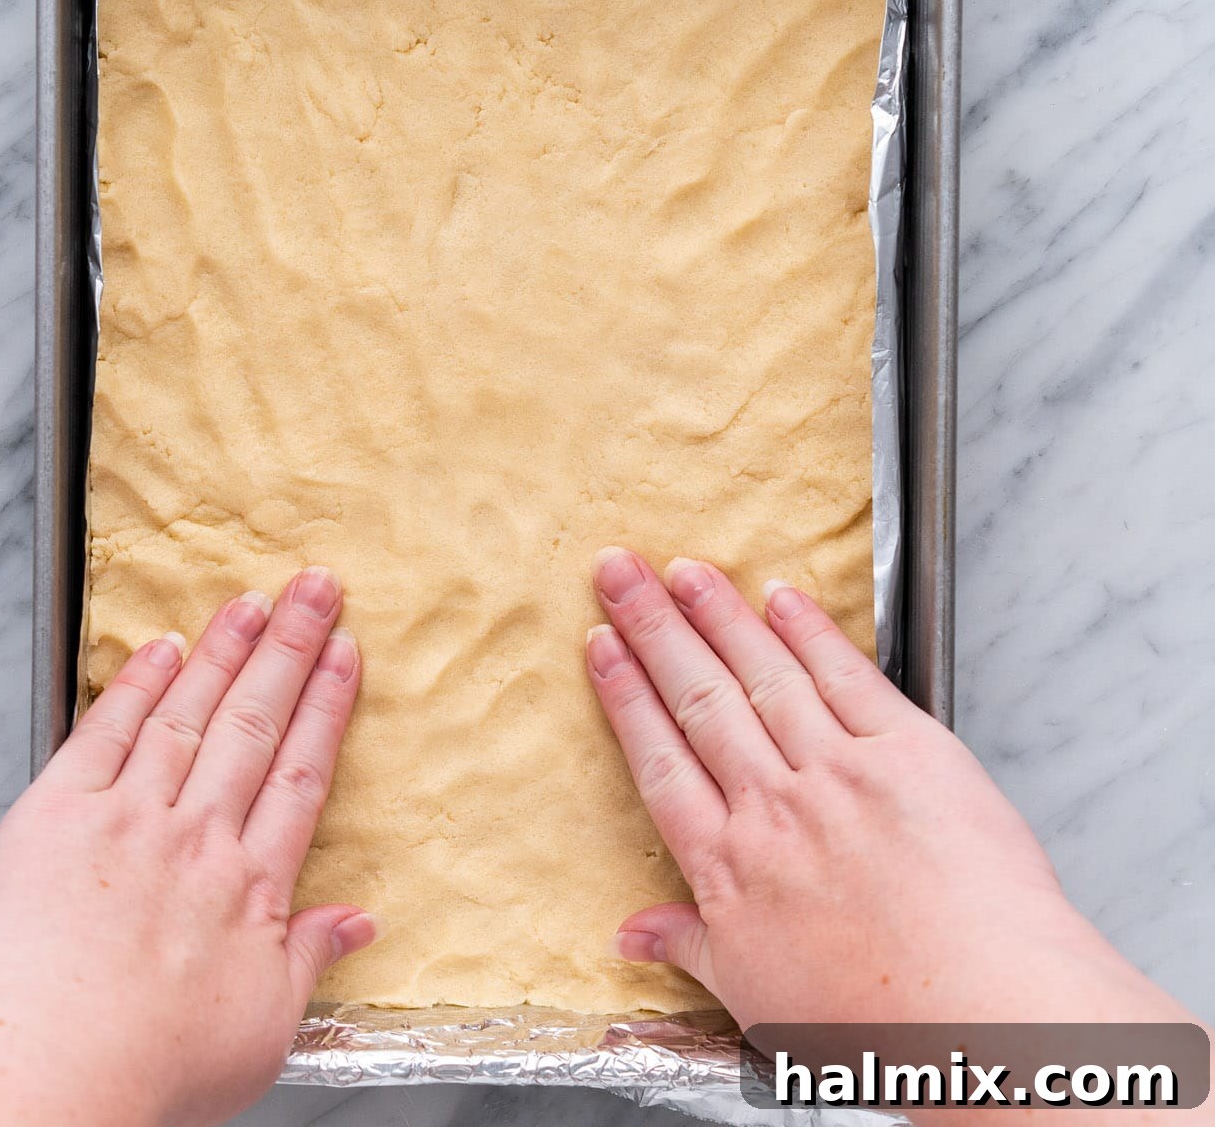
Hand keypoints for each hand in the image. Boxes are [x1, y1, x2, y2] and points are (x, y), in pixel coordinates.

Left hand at [0, 567, 374, 1126]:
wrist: (41, 1078)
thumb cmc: (147, 1069)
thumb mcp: (263, 1031)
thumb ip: (313, 961)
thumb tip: (362, 921)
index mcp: (248, 884)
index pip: (301, 773)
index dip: (326, 705)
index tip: (345, 653)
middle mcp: (196, 835)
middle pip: (255, 723)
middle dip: (290, 648)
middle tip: (316, 588)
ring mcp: (126, 817)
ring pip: (188, 713)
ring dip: (225, 651)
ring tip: (253, 600)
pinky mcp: (55, 815)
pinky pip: (104, 734)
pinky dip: (134, 686)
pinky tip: (162, 650)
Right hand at [587, 548, 1187, 1029]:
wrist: (990, 1014)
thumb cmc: (883, 1022)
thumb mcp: (760, 1003)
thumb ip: (690, 949)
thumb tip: (627, 935)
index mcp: (732, 867)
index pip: (659, 759)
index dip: (624, 695)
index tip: (601, 647)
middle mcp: (775, 806)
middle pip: (698, 698)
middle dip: (651, 627)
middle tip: (617, 572)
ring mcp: (841, 772)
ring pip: (763, 674)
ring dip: (719, 614)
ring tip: (683, 569)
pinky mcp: (911, 752)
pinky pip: (848, 678)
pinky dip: (811, 633)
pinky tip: (782, 598)